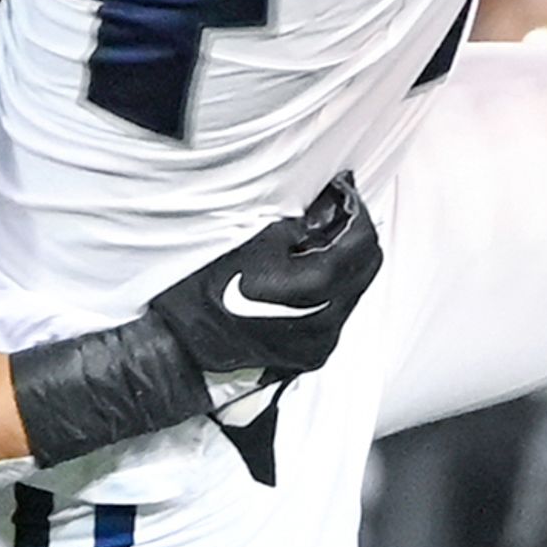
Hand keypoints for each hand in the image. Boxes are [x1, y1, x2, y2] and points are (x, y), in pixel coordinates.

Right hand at [145, 170, 384, 394]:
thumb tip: (324, 210)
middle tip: (330, 214)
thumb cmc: (203, 294)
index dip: (354, 208)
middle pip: (367, 266)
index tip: (339, 191)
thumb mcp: (250, 240)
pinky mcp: (311, 355)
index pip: (363, 239)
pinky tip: (299, 280)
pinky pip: (335, 314)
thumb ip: (298, 224)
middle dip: (354, 236)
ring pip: (353, 291)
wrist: (178, 352)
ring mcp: (321, 342)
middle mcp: (327, 319)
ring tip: (309, 247)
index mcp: (315, 286)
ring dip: (341, 265)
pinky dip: (327, 292)